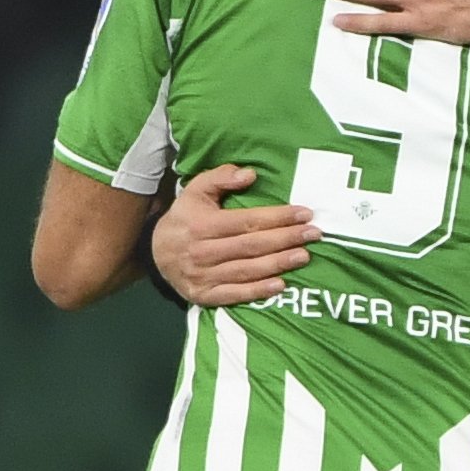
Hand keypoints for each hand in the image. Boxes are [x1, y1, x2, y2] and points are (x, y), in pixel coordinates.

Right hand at [151, 164, 314, 305]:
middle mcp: (203, 251)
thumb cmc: (185, 218)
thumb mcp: (196, 191)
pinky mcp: (204, 296)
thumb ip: (220, 178)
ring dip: (279, 264)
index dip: (278, 217)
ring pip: (247, 270)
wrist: (155, 253)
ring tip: (304, 256)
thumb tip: (250, 174)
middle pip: (252, 246)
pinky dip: (259, 291)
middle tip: (314, 235)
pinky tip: (281, 285)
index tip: (304, 213)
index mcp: (203, 225)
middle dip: (286, 239)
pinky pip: (236, 294)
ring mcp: (204, 276)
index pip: (248, 221)